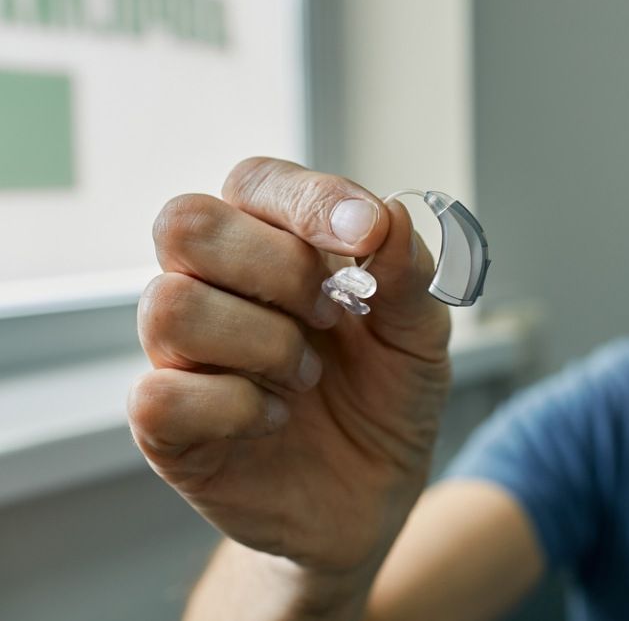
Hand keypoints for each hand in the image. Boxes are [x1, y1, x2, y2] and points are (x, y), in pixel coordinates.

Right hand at [128, 157, 450, 579]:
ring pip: (170, 305)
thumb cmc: (386, 397)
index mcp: (271, 243)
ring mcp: (181, 354)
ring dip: (264, 343)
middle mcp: (213, 286)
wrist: (375, 494)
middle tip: (332, 315)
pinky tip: (275, 419)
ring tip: (308, 377)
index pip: (255, 181)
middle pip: (186, 223)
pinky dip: (237, 407)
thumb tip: (388, 215)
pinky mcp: (166, 427)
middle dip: (278, 267)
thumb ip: (407, 275)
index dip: (307, 199)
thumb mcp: (420, 335)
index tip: (367, 234)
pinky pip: (160, 395)